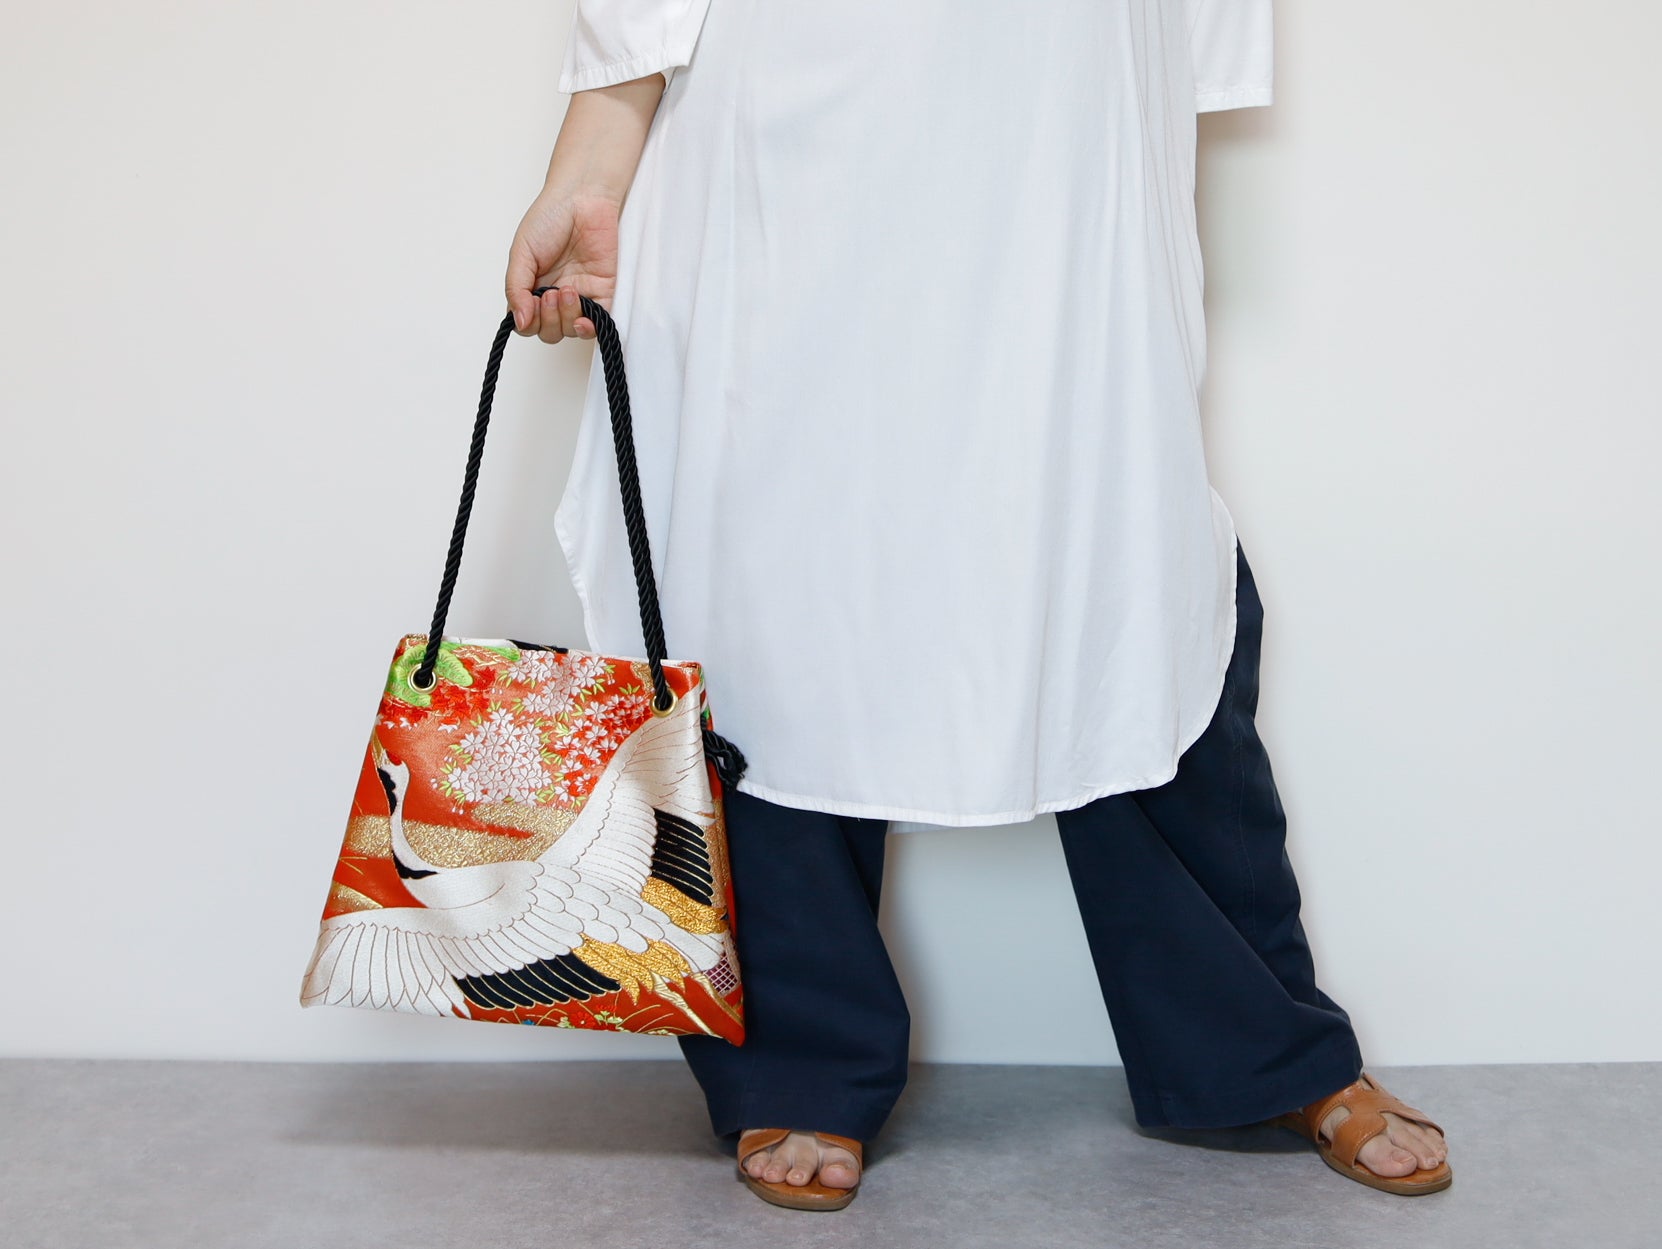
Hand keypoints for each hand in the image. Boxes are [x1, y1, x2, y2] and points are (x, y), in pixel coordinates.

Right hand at [504, 189, 619, 342]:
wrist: (582, 198)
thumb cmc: (549, 218)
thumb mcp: (521, 253)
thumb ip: (516, 288)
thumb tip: (519, 321)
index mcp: (533, 288)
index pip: (528, 323)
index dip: (529, 322)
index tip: (532, 303)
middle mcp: (556, 296)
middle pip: (549, 332)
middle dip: (548, 321)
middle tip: (550, 295)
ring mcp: (581, 295)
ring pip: (571, 330)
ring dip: (565, 319)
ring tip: (565, 291)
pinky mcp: (604, 292)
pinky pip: (598, 323)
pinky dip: (588, 328)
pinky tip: (582, 319)